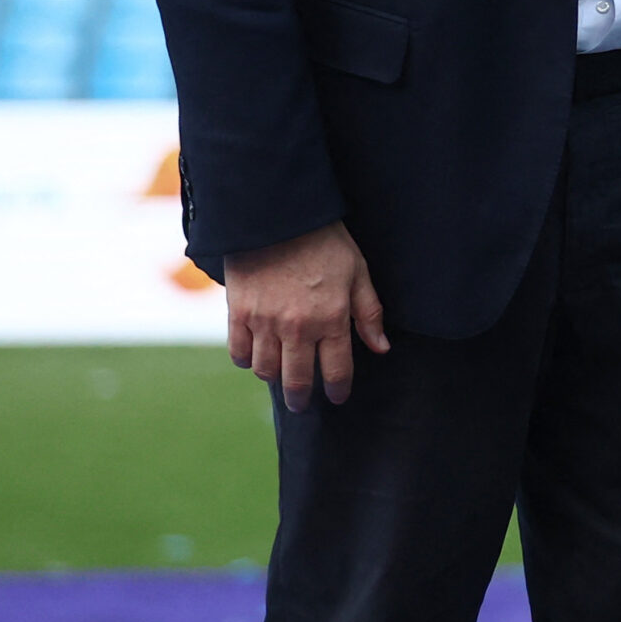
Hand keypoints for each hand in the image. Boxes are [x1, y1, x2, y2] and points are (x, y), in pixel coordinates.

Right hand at [223, 221, 387, 410]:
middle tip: (301, 404)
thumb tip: (381, 348)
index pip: (337, 370)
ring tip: (280, 376)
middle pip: (297, 380)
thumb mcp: (358, 272)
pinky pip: (239, 352)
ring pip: (266, 370)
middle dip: (301, 398)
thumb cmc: (326, 242)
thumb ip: (369, 313)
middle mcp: (298, 328)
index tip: (338, 398)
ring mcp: (265, 323)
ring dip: (274, 377)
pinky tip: (255, 357)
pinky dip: (246, 360)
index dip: (338, 389)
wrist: (279, 216)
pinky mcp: (239, 313)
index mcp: (332, 319)